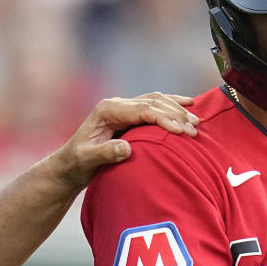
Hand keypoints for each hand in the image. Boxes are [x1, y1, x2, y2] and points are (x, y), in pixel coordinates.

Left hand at [47, 92, 197, 188]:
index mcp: (107, 110)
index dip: (163, 119)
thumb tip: (126, 148)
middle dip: (176, 114)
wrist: (70, 164)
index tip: (181, 131)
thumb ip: (105, 153)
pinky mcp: (129, 114)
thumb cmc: (77, 164)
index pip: (142, 110)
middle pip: (153, 103)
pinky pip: (154, 105)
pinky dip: (172, 106)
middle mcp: (116, 105)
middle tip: (195, 129)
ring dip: (177, 109)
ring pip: (156, 101)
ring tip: (197, 121)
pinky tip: (189, 106)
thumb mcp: (87, 161)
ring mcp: (123, 108)